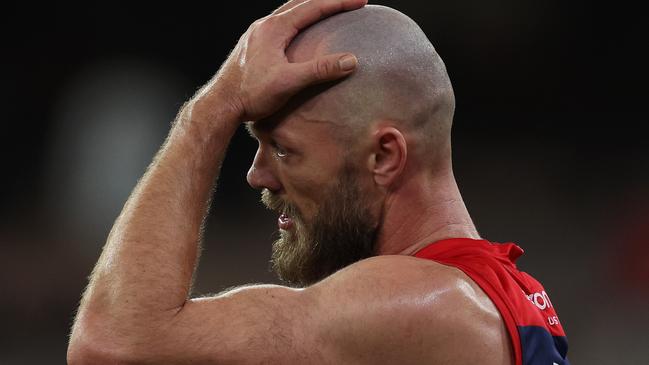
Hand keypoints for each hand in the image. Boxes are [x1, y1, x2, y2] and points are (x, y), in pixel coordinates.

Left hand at [193, 0, 365, 121]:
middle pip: (301, 3)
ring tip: (329, 11)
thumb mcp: (289, 82)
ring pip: (289, 13)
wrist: (221, 104)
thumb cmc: (251, 94)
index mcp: (274, 28)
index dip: (339, 2)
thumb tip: (350, 60)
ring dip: (310, 9)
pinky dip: (298, 22)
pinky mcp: (252, 45)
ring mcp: (257, 34)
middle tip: (349, 2)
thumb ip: (320, 70)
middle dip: (327, 1)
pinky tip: (302, 33)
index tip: (361, 1)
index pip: (313, 7)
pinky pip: (280, 25)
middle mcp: (264, 26)